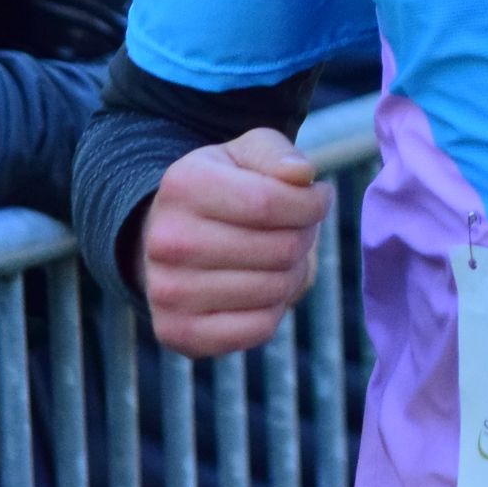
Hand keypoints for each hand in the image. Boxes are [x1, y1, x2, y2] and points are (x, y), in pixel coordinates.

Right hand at [138, 129, 332, 357]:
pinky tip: (264, 287)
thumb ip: (276, 154)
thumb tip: (302, 175)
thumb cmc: (221, 190)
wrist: (169, 239)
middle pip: (279, 249)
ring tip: (281, 256)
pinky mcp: (177, 332)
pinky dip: (276, 308)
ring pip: (274, 289)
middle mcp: (167, 241)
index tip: (320, 198)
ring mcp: (167, 292)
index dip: (312, 203)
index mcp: (184, 186)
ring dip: (295, 273)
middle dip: (305, 238)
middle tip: (299, 229)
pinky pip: (258, 328)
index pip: (270, 202)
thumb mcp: (244, 155)